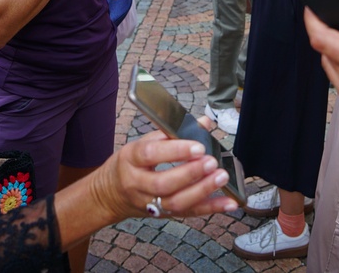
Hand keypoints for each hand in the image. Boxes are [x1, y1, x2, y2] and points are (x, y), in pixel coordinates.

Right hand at [90, 124, 237, 221]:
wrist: (110, 194)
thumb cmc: (130, 164)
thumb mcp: (142, 143)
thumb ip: (172, 134)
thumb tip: (204, 122)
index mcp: (131, 159)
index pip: (150, 154)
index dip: (175, 151)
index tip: (198, 146)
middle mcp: (137, 184)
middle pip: (163, 183)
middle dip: (191, 173)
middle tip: (212, 162)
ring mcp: (149, 203)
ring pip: (175, 203)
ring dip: (202, 191)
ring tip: (221, 177)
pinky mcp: (162, 215)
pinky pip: (187, 214)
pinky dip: (210, 208)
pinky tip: (228, 203)